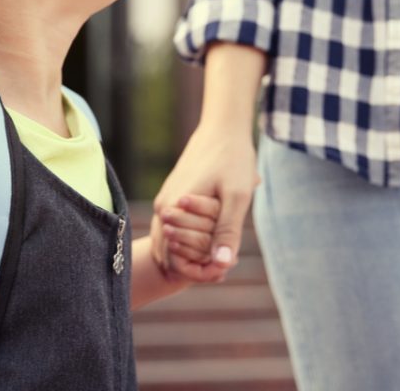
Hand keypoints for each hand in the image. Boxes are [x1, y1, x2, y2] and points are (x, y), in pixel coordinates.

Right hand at [151, 122, 258, 283]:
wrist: (223, 128)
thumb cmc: (232, 160)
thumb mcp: (237, 196)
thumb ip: (227, 231)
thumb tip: (221, 264)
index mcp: (173, 209)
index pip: (175, 258)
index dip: (201, 270)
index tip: (224, 271)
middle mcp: (162, 207)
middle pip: (170, 252)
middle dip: (195, 264)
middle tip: (222, 271)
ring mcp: (164, 201)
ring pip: (171, 242)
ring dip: (191, 253)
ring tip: (217, 260)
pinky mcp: (171, 197)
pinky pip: (173, 229)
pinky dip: (188, 240)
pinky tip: (209, 242)